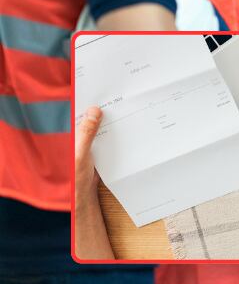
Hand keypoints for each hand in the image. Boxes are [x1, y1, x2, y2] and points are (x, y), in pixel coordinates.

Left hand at [74, 106, 114, 258]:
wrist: (84, 197)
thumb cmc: (75, 177)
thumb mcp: (80, 153)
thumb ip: (86, 133)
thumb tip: (95, 111)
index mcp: (69, 133)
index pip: (76, 110)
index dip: (85, 99)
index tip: (98, 86)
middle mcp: (76, 135)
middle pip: (90, 115)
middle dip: (101, 105)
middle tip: (116, 92)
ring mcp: (87, 141)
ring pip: (99, 124)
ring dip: (109, 117)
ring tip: (122, 104)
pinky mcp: (97, 148)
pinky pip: (105, 134)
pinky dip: (114, 129)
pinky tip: (124, 124)